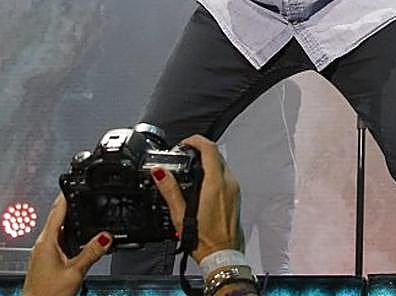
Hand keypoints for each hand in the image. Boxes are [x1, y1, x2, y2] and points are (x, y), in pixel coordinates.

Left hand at [22, 194, 111, 295]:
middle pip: (56, 218)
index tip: (71, 184)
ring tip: (81, 211)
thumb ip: (91, 253)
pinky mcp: (44, 261)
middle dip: (68, 205)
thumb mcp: (74, 272)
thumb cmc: (47, 295)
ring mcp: (42, 253)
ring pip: (57, 230)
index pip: (57, 211)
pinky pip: (57, 241)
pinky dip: (67, 234)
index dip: (65, 196)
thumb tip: (105, 237)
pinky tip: (75, 238)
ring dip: (68, 220)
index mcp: (46, 242)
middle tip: (79, 193)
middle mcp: (42, 244)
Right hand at [151, 134, 241, 262]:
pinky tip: (202, 184)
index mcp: (216, 184)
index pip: (210, 149)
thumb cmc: (205, 240)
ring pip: (222, 165)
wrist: (223, 255)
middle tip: (185, 154)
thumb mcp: (181, 215)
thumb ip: (170, 190)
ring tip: (191, 169)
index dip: (196, 140)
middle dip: (200, 150)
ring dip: (208, 161)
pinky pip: (226, 176)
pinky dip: (214, 173)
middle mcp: (229, 183)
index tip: (185, 143)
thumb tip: (159, 172)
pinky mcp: (236, 196)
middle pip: (216, 154)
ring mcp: (235, 189)